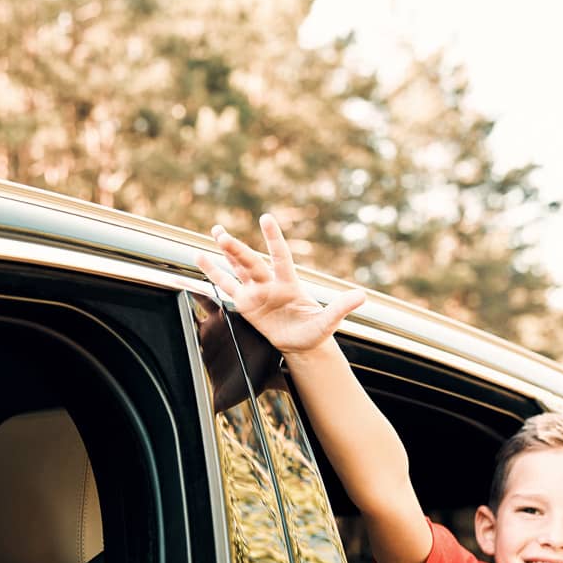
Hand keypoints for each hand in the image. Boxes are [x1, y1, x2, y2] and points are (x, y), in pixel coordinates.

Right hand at [197, 214, 364, 357]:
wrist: (301, 343)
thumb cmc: (315, 331)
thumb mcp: (329, 322)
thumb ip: (341, 307)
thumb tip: (361, 296)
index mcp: (290, 284)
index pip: (280, 257)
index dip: (274, 239)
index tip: (266, 218)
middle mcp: (270, 283)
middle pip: (251, 262)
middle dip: (237, 249)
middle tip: (221, 234)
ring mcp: (256, 292)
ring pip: (238, 268)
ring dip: (226, 252)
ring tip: (215, 232)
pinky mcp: (245, 303)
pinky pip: (226, 286)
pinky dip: (214, 273)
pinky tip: (201, 259)